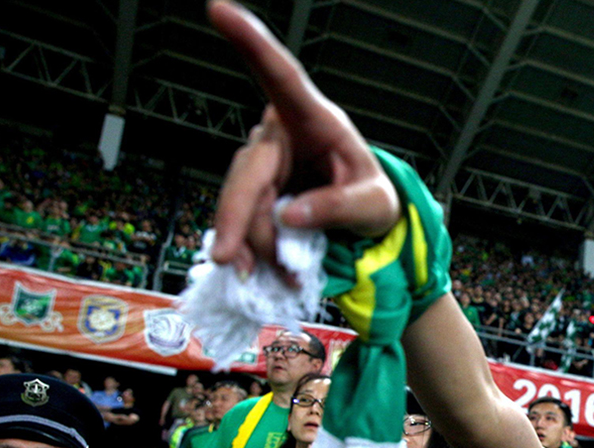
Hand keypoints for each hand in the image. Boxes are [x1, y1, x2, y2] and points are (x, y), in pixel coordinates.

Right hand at [206, 0, 401, 275]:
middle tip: (229, 259)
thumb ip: (338, 208)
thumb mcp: (374, 205)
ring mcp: (261, 165)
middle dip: (239, 218)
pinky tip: (258, 271)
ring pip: (242, 204)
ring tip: (277, 275)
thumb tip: (290, 217)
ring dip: (253, 246)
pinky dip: (250, 251)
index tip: (218, 7)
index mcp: (314, 119)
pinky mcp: (252, 192)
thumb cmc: (375, 199)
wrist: (367, 226)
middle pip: (248, 171)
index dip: (251, 42)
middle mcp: (279, 136)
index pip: (280, 75)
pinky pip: (241, 221)